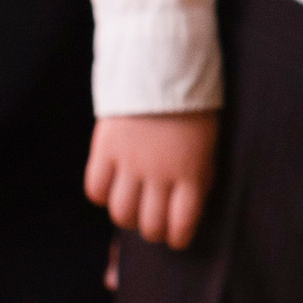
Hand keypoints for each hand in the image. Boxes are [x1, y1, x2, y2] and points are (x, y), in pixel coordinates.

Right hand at [84, 112, 218, 247]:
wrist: (162, 65)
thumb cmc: (192, 107)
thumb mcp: (207, 144)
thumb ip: (198, 176)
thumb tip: (187, 210)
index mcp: (192, 172)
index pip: (182, 224)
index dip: (177, 238)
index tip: (176, 238)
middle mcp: (160, 173)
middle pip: (149, 225)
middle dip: (152, 230)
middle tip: (152, 222)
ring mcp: (130, 162)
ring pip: (121, 214)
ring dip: (127, 216)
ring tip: (132, 205)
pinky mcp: (105, 149)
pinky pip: (95, 190)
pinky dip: (101, 194)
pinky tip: (110, 186)